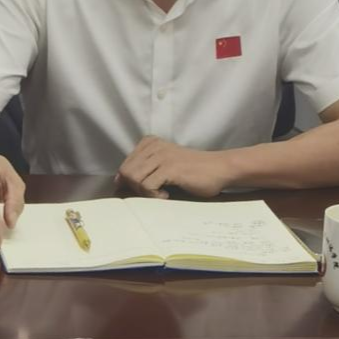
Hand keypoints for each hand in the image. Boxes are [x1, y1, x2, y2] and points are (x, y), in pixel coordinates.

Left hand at [115, 136, 232, 198]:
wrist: (219, 169)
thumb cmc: (193, 170)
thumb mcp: (165, 163)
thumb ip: (144, 168)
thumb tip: (119, 181)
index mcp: (151, 142)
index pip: (125, 165)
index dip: (129, 181)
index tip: (143, 190)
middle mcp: (154, 146)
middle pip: (126, 172)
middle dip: (135, 188)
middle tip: (152, 193)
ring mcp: (162, 156)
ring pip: (134, 178)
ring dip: (144, 192)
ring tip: (159, 193)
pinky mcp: (170, 169)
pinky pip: (147, 186)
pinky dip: (154, 196)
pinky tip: (167, 195)